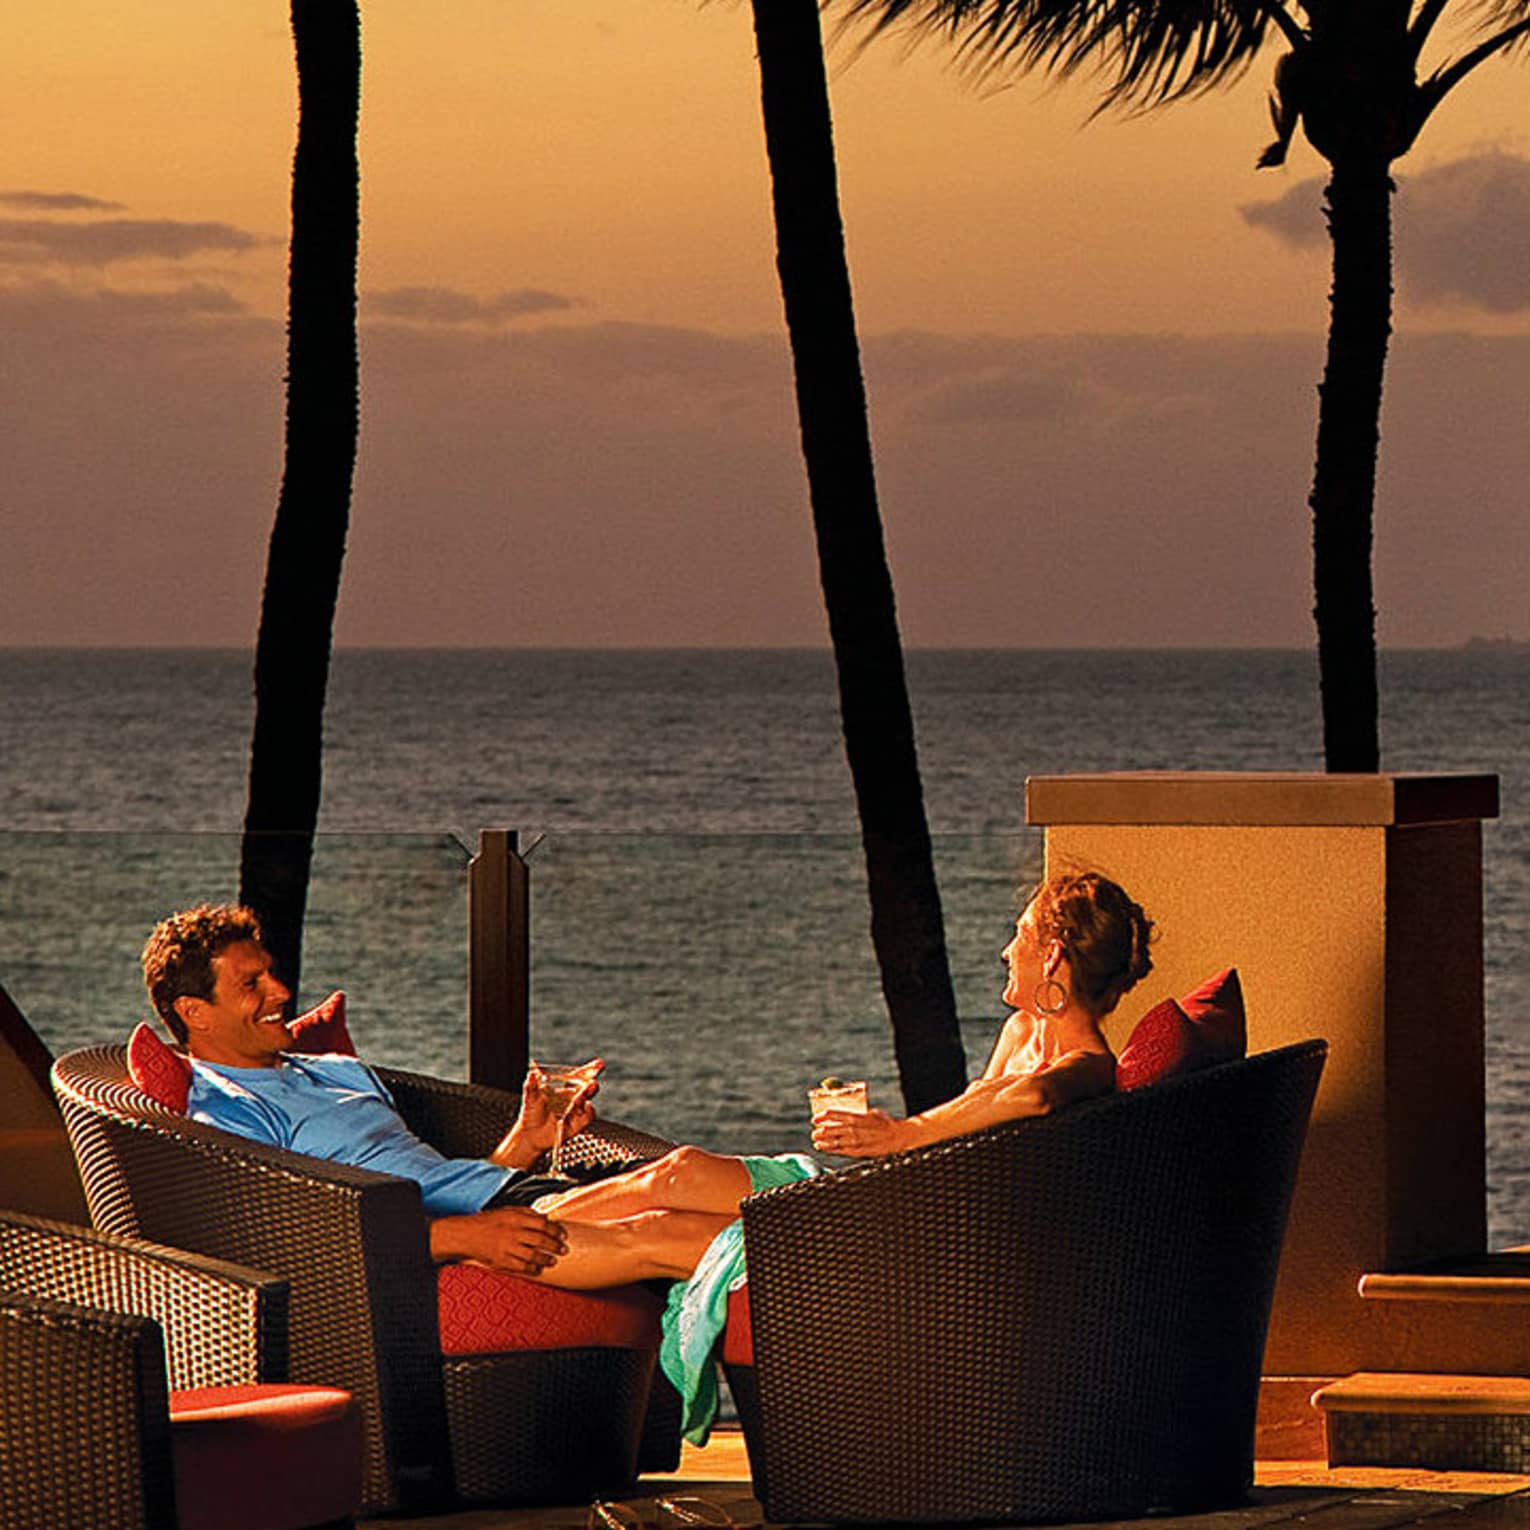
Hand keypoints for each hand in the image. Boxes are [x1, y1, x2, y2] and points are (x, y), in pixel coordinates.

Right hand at [430, 1206, 566, 1276]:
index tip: (563, 1235)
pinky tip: (538, 1269)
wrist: (466, 1234)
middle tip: (564, 1250)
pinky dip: (532, 1269)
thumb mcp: (508, 1210)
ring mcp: (507, 1247)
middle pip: (540, 1240)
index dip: (555, 1230)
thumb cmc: (488, 1221)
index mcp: (516, 1218)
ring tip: (553, 1260)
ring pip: (532, 1255)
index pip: (542, 1223)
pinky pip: (520, 1267)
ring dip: (546, 1259)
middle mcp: (513, 1232)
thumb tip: (546, 1217)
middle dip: (554, 1246)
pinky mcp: (501, 1260)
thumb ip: (527, 1212)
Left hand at [520, 1058, 603, 1142]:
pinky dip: (588, 1112)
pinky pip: (587, 1118)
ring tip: (581, 1096)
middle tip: (592, 1082)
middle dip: (591, 1084)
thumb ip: (532, 1085)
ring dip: (586, 1098)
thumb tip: (531, 1071)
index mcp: (564, 1088)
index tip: (599, 1063)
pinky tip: (586, 1106)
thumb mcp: (530, 1097)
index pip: (579, 1076)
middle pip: (587, 1089)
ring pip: (586, 1102)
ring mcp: (576, 1111)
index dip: (589, 1070)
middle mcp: (573, 1099)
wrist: (530, 1134)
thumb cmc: (531, 1112)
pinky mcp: (577, 1124)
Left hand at [811, 1106, 905, 1157]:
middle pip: (833, 1129)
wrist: (897, 1137)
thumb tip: (844, 1111)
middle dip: (821, 1130)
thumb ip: (858, 1112)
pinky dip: (830, 1149)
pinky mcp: (859, 1152)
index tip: (816, 1117)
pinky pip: (841, 1151)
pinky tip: (823, 1147)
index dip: (824, 1116)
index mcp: (858, 1117)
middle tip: (814, 1130)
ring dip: (823, 1141)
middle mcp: (855, 1129)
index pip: (836, 1115)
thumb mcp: (871, 1112)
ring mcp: (856, 1142)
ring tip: (815, 1140)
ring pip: (834, 1141)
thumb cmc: (883, 1123)